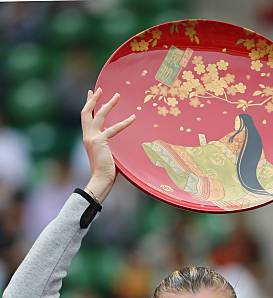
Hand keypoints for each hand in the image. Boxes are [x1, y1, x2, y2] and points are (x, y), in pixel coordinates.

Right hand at [81, 88, 135, 202]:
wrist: (100, 180)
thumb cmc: (105, 172)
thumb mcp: (105, 154)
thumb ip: (107, 145)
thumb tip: (117, 144)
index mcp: (88, 138)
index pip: (86, 118)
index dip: (89, 105)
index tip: (91, 93)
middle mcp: (87, 136)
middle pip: (87, 112)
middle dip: (93, 99)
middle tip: (99, 88)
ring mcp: (92, 138)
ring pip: (99, 116)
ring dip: (109, 104)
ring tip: (117, 96)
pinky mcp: (100, 141)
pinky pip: (114, 129)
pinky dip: (124, 123)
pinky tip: (133, 118)